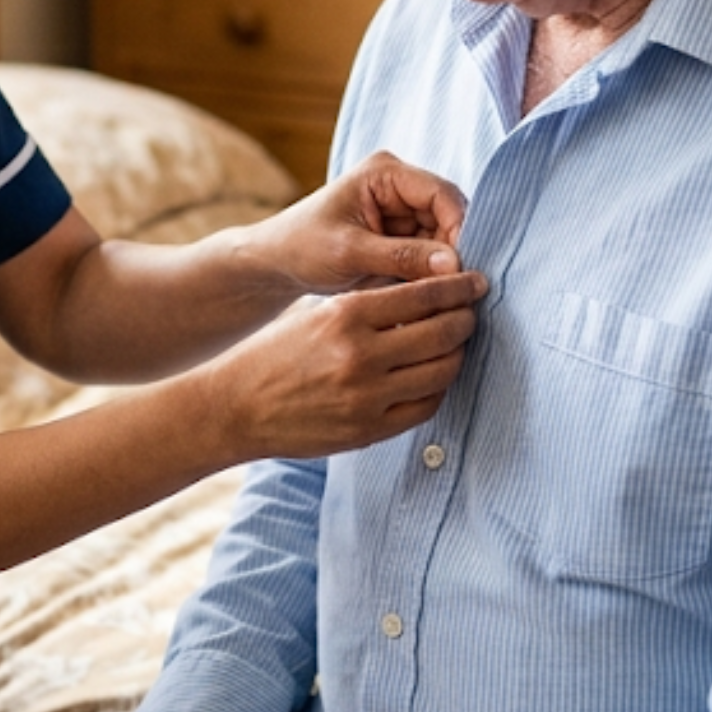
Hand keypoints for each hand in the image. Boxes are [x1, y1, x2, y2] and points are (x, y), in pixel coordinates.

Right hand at [203, 269, 481, 461]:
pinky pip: (425, 407)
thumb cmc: (275, 353)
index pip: (423, 295)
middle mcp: (360, 355)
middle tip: (472, 311)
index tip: (475, 281)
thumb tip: (424, 295)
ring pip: (441, 372)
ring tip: (457, 344)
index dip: (458, 287)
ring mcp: (367, 397)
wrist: (236, 407)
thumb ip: (368, 306)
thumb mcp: (316, 313)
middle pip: (442, 333)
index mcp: (345, 315)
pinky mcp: (368, 430)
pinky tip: (435, 377)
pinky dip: (438, 389)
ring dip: (457, 354)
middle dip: (465, 319)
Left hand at [257, 151, 468, 293]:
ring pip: (444, 239)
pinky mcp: (401, 236)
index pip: (441, 194)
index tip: (460, 268)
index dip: (458, 228)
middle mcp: (399, 186)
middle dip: (451, 252)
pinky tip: (422, 294)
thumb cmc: (302, 247)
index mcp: (385, 172)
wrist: (277, 264)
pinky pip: (430, 254)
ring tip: (432, 295)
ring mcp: (401, 211)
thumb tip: (455, 265)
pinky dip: (429, 275)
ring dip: (441, 267)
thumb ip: (403, 256)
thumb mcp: (350, 252)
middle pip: (448, 216)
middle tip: (452, 290)